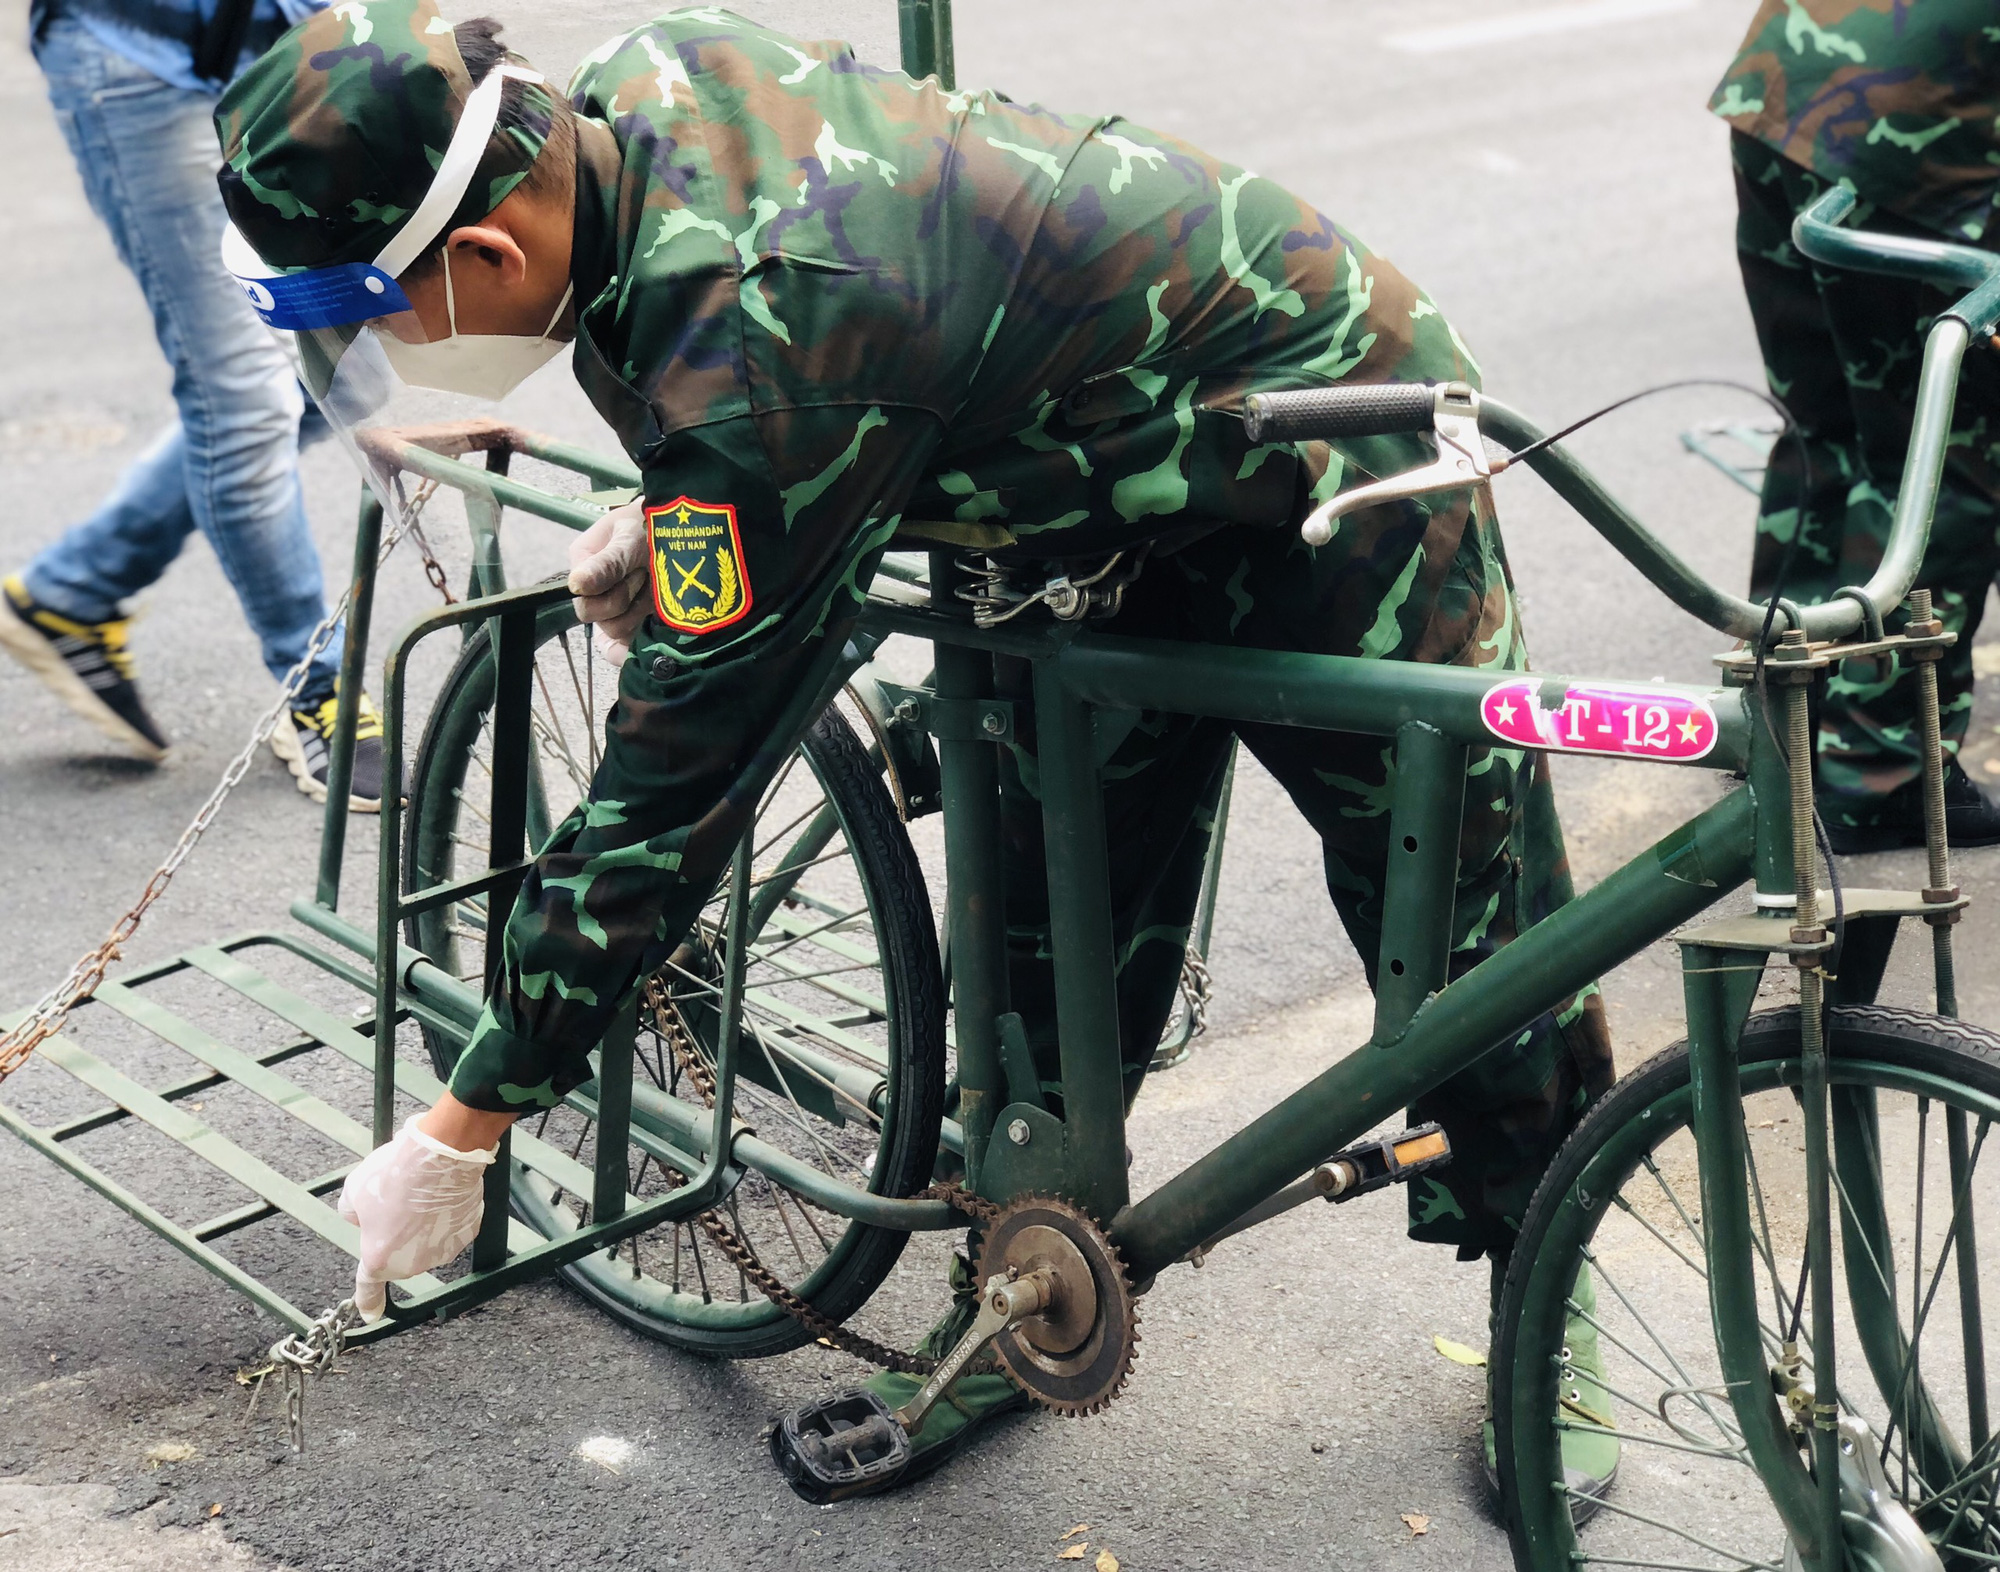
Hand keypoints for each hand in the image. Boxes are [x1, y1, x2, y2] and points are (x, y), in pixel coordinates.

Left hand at [336, 1117, 496, 1319]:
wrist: (440, 1156)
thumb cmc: (394, 1175)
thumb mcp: (353, 1192)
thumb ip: (352, 1214)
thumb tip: (362, 1218)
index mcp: (379, 1259)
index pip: (369, 1290)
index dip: (369, 1302)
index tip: (371, 1314)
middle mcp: (413, 1264)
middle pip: (401, 1255)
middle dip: (397, 1236)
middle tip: (396, 1204)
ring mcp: (443, 1251)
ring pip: (427, 1242)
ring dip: (423, 1226)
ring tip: (421, 1194)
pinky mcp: (467, 1233)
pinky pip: (451, 1228)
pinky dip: (447, 1215)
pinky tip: (442, 1194)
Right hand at [567, 499, 648, 660]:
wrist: (688, 528)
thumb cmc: (654, 522)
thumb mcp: (631, 535)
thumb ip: (608, 562)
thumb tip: (577, 585)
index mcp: (584, 564)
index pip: (583, 596)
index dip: (610, 593)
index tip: (636, 573)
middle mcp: (594, 589)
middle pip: (598, 617)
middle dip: (626, 602)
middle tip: (648, 579)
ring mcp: (615, 608)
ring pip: (616, 631)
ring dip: (640, 612)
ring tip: (656, 589)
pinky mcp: (634, 624)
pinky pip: (621, 649)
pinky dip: (629, 653)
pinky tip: (638, 654)